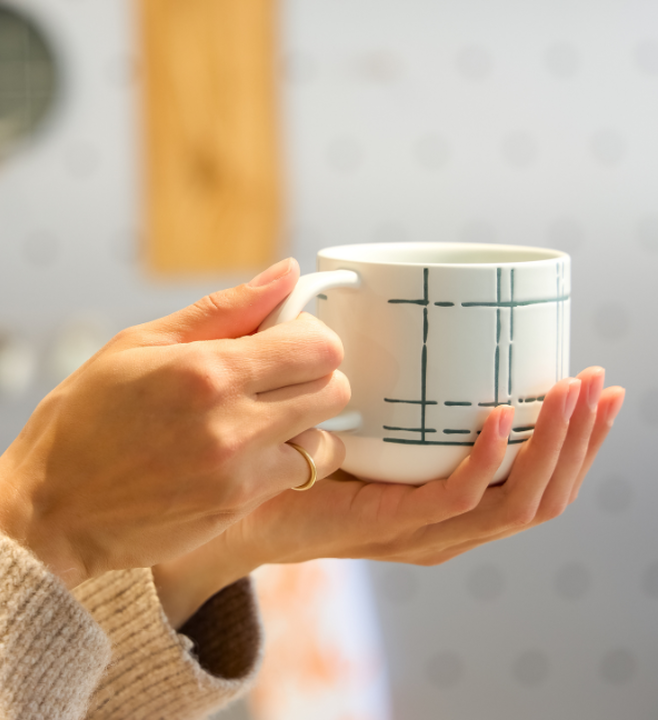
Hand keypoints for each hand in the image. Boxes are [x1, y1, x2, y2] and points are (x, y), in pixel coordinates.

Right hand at [0, 259, 349, 587]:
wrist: (50, 511)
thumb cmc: (82, 420)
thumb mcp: (136, 344)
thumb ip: (222, 309)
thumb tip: (286, 272)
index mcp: (206, 370)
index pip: (317, 346)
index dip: (310, 336)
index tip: (285, 338)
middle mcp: (232, 424)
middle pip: (334, 390)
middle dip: (315, 377)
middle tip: (274, 377)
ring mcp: (238, 474)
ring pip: (325, 441)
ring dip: (305, 426)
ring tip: (262, 419)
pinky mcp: (237, 510)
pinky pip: (296, 478)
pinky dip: (285, 461)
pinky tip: (244, 453)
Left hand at [154, 367, 623, 625]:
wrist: (231, 498)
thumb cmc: (286, 451)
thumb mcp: (351, 408)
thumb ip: (382, 372)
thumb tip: (395, 299)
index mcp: (445, 498)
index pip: (534, 479)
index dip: (576, 438)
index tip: (595, 383)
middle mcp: (444, 520)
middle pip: (542, 493)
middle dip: (581, 439)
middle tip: (599, 381)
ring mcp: (421, 529)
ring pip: (517, 501)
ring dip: (554, 446)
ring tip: (572, 390)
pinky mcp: (389, 524)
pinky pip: (457, 499)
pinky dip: (487, 460)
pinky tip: (499, 415)